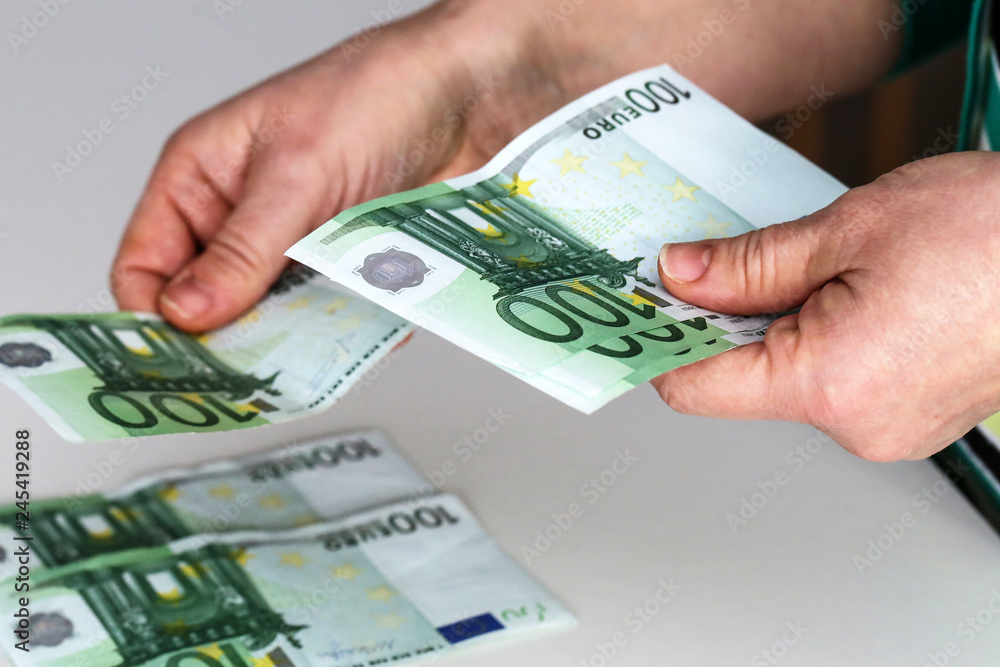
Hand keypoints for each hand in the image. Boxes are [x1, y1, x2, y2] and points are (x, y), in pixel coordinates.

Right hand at [111, 2, 567, 330]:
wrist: (470, 93)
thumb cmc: (377, 94)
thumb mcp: (298, 173)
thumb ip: (242, 249)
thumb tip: (188, 312)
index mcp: (203, 175)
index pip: (148, 263)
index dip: (155, 319)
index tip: (182, 366)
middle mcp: (243, 212)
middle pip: (210, 301)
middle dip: (230, 337)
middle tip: (250, 374)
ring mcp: (296, 239)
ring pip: (271, 313)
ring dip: (291, 335)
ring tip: (311, 350)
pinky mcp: (344, 259)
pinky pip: (327, 310)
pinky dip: (339, 325)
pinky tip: (356, 329)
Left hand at [652, 152, 999, 460]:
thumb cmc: (994, 234)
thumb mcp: (848, 227)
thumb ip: (748, 264)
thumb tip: (680, 276)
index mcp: (831, 382)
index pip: (697, 386)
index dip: (662, 341)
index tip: (644, 306)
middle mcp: (859, 424)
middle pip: (742, 381)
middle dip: (727, 320)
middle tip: (735, 260)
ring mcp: (889, 428)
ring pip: (789, 379)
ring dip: (782, 323)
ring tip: (829, 268)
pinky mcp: (910, 416)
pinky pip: (833, 381)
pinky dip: (822, 337)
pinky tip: (855, 292)